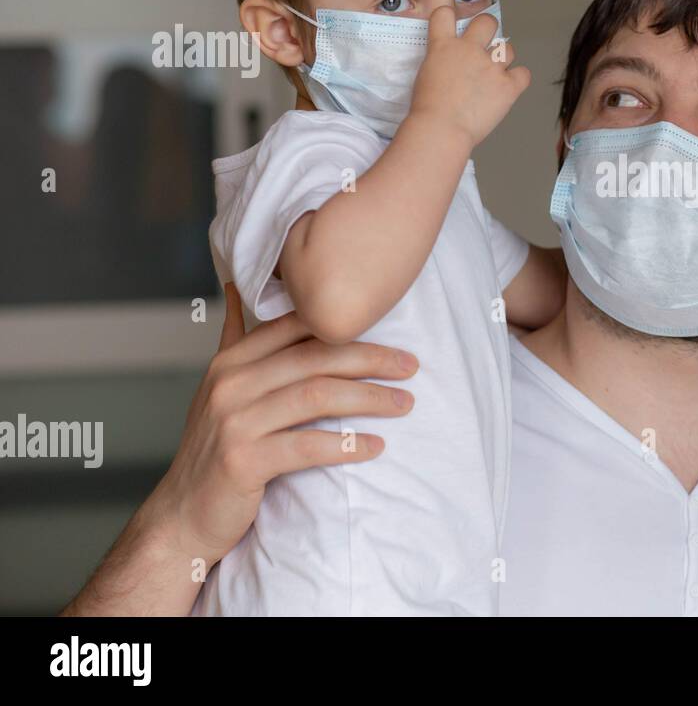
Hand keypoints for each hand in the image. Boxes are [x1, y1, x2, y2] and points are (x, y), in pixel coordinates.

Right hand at [152, 284, 418, 568]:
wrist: (182, 516)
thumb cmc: (215, 451)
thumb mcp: (219, 389)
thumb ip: (235, 341)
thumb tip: (235, 286)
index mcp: (231, 362)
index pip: (298, 328)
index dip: (349, 327)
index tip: (393, 338)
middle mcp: (230, 384)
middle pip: (316, 357)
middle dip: (371, 359)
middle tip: (411, 367)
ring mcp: (234, 422)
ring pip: (317, 396)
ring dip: (369, 399)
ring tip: (404, 404)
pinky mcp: (242, 461)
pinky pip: (308, 445)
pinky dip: (347, 445)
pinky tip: (376, 446)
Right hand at [408, 5, 529, 146]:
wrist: (441, 129)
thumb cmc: (428, 110)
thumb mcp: (426, 75)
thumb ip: (442, 63)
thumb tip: (455, 67)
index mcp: (443, 46)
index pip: (445, 14)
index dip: (449, 16)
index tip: (453, 25)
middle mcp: (469, 50)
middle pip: (487, 22)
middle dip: (488, 29)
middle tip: (485, 44)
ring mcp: (491, 67)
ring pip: (508, 49)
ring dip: (503, 59)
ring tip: (494, 76)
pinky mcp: (508, 86)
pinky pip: (523, 74)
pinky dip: (518, 79)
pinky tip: (508, 88)